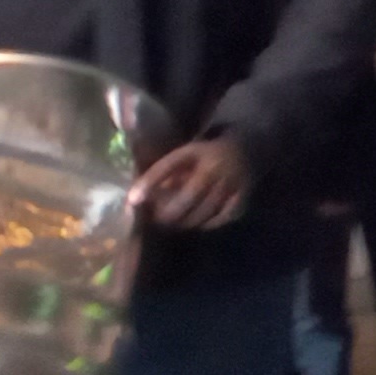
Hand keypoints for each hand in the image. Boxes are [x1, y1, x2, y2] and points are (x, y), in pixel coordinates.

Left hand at [129, 136, 250, 228]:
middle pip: (188, 197)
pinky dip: (207, 224)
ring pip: (204, 211)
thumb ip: (162, 174)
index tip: (132, 200)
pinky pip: (222, 217)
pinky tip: (197, 223)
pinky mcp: (242, 197)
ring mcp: (231, 183)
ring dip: (186, 221)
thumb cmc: (203, 156)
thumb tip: (137, 198)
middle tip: (157, 221)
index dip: (149, 183)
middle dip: (168, 213)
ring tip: (174, 225)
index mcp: (196, 153)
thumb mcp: (182, 156)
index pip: (168, 167)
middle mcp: (215, 168)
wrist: (243, 150)